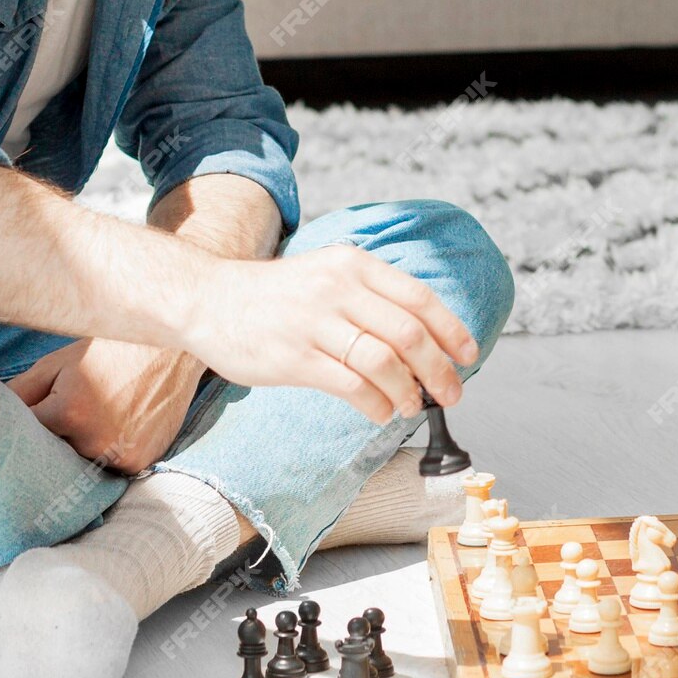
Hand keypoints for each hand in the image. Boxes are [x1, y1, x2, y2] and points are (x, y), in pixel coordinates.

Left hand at [6, 337, 204, 473]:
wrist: (171, 348)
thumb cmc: (108, 350)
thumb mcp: (58, 363)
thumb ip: (19, 392)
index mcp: (69, 413)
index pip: (27, 437)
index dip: (29, 426)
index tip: (32, 419)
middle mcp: (95, 440)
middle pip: (54, 454)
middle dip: (54, 440)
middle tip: (69, 417)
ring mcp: (121, 455)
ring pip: (81, 463)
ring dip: (81, 449)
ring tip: (97, 419)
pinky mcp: (141, 461)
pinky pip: (110, 467)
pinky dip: (108, 453)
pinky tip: (118, 427)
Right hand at [181, 244, 479, 424]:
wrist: (208, 299)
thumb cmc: (278, 295)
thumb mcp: (328, 275)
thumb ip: (372, 299)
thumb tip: (426, 340)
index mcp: (354, 265)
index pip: (418, 298)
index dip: (451, 330)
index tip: (468, 355)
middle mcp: (338, 288)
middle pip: (408, 333)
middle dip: (439, 368)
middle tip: (452, 393)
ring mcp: (314, 323)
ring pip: (383, 361)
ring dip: (409, 391)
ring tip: (412, 406)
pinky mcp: (293, 358)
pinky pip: (350, 385)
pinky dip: (376, 403)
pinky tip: (382, 412)